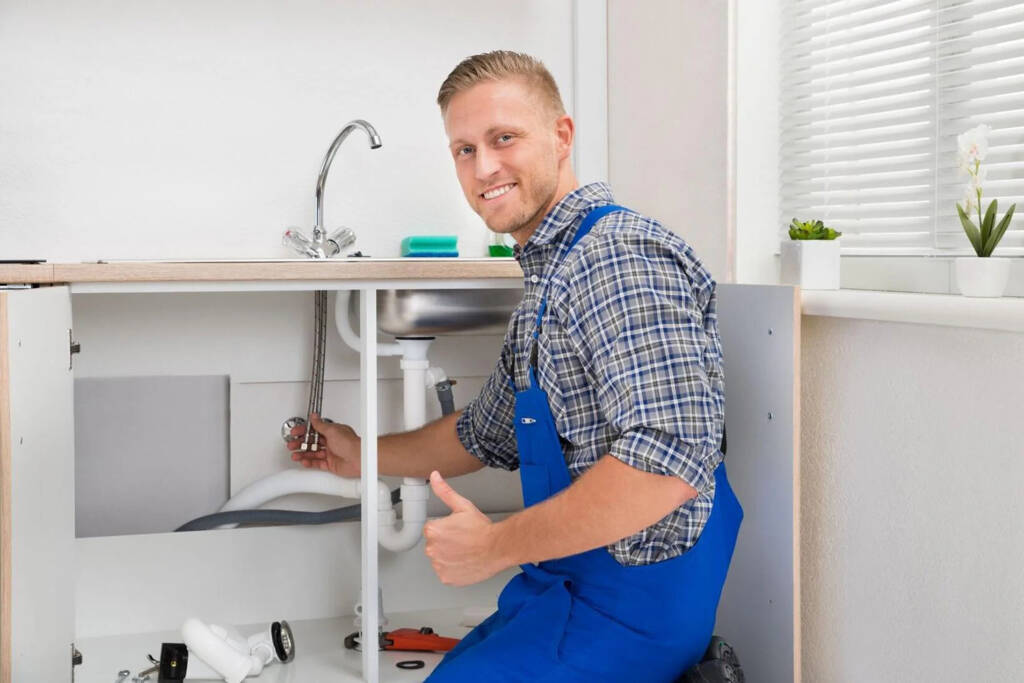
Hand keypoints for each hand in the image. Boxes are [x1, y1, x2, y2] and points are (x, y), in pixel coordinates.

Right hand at [286, 413, 360, 477]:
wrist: (359, 458)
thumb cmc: (350, 443)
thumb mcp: (332, 430)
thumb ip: (321, 425)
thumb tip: (314, 416)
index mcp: (332, 432)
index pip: (314, 430)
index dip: (304, 431)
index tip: (295, 433)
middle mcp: (332, 442)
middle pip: (312, 442)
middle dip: (301, 444)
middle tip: (292, 445)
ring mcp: (331, 454)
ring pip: (313, 453)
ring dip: (303, 454)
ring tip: (294, 455)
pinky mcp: (331, 464)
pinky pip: (318, 463)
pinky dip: (310, 463)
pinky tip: (304, 462)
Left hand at [423, 471, 506, 585]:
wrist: (498, 548)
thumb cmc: (482, 529)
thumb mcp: (463, 506)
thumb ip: (444, 491)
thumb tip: (434, 477)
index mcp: (432, 530)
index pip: (432, 529)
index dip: (447, 528)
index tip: (458, 530)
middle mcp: (432, 549)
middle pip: (435, 544)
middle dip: (446, 542)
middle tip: (463, 540)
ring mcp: (439, 565)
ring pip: (440, 558)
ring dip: (449, 556)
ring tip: (466, 551)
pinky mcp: (446, 578)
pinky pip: (446, 572)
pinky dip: (453, 569)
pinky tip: (465, 562)